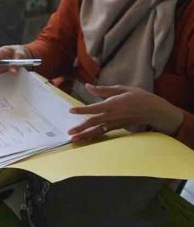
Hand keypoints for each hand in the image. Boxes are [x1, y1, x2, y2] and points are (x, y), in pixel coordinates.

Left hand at [67, 84, 183, 142]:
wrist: (155, 111)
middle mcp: (113, 116)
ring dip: (86, 136)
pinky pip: (104, 133)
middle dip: (81, 128)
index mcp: (114, 104)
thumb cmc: (139, 97)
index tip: (71, 111)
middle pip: (94, 123)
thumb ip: (103, 90)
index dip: (82, 110)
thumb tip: (87, 86)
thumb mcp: (122, 89)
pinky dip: (94, 136)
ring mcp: (116, 123)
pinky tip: (86, 139)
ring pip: (98, 131)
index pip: (95, 108)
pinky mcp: (118, 127)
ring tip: (74, 140)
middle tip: (69, 133)